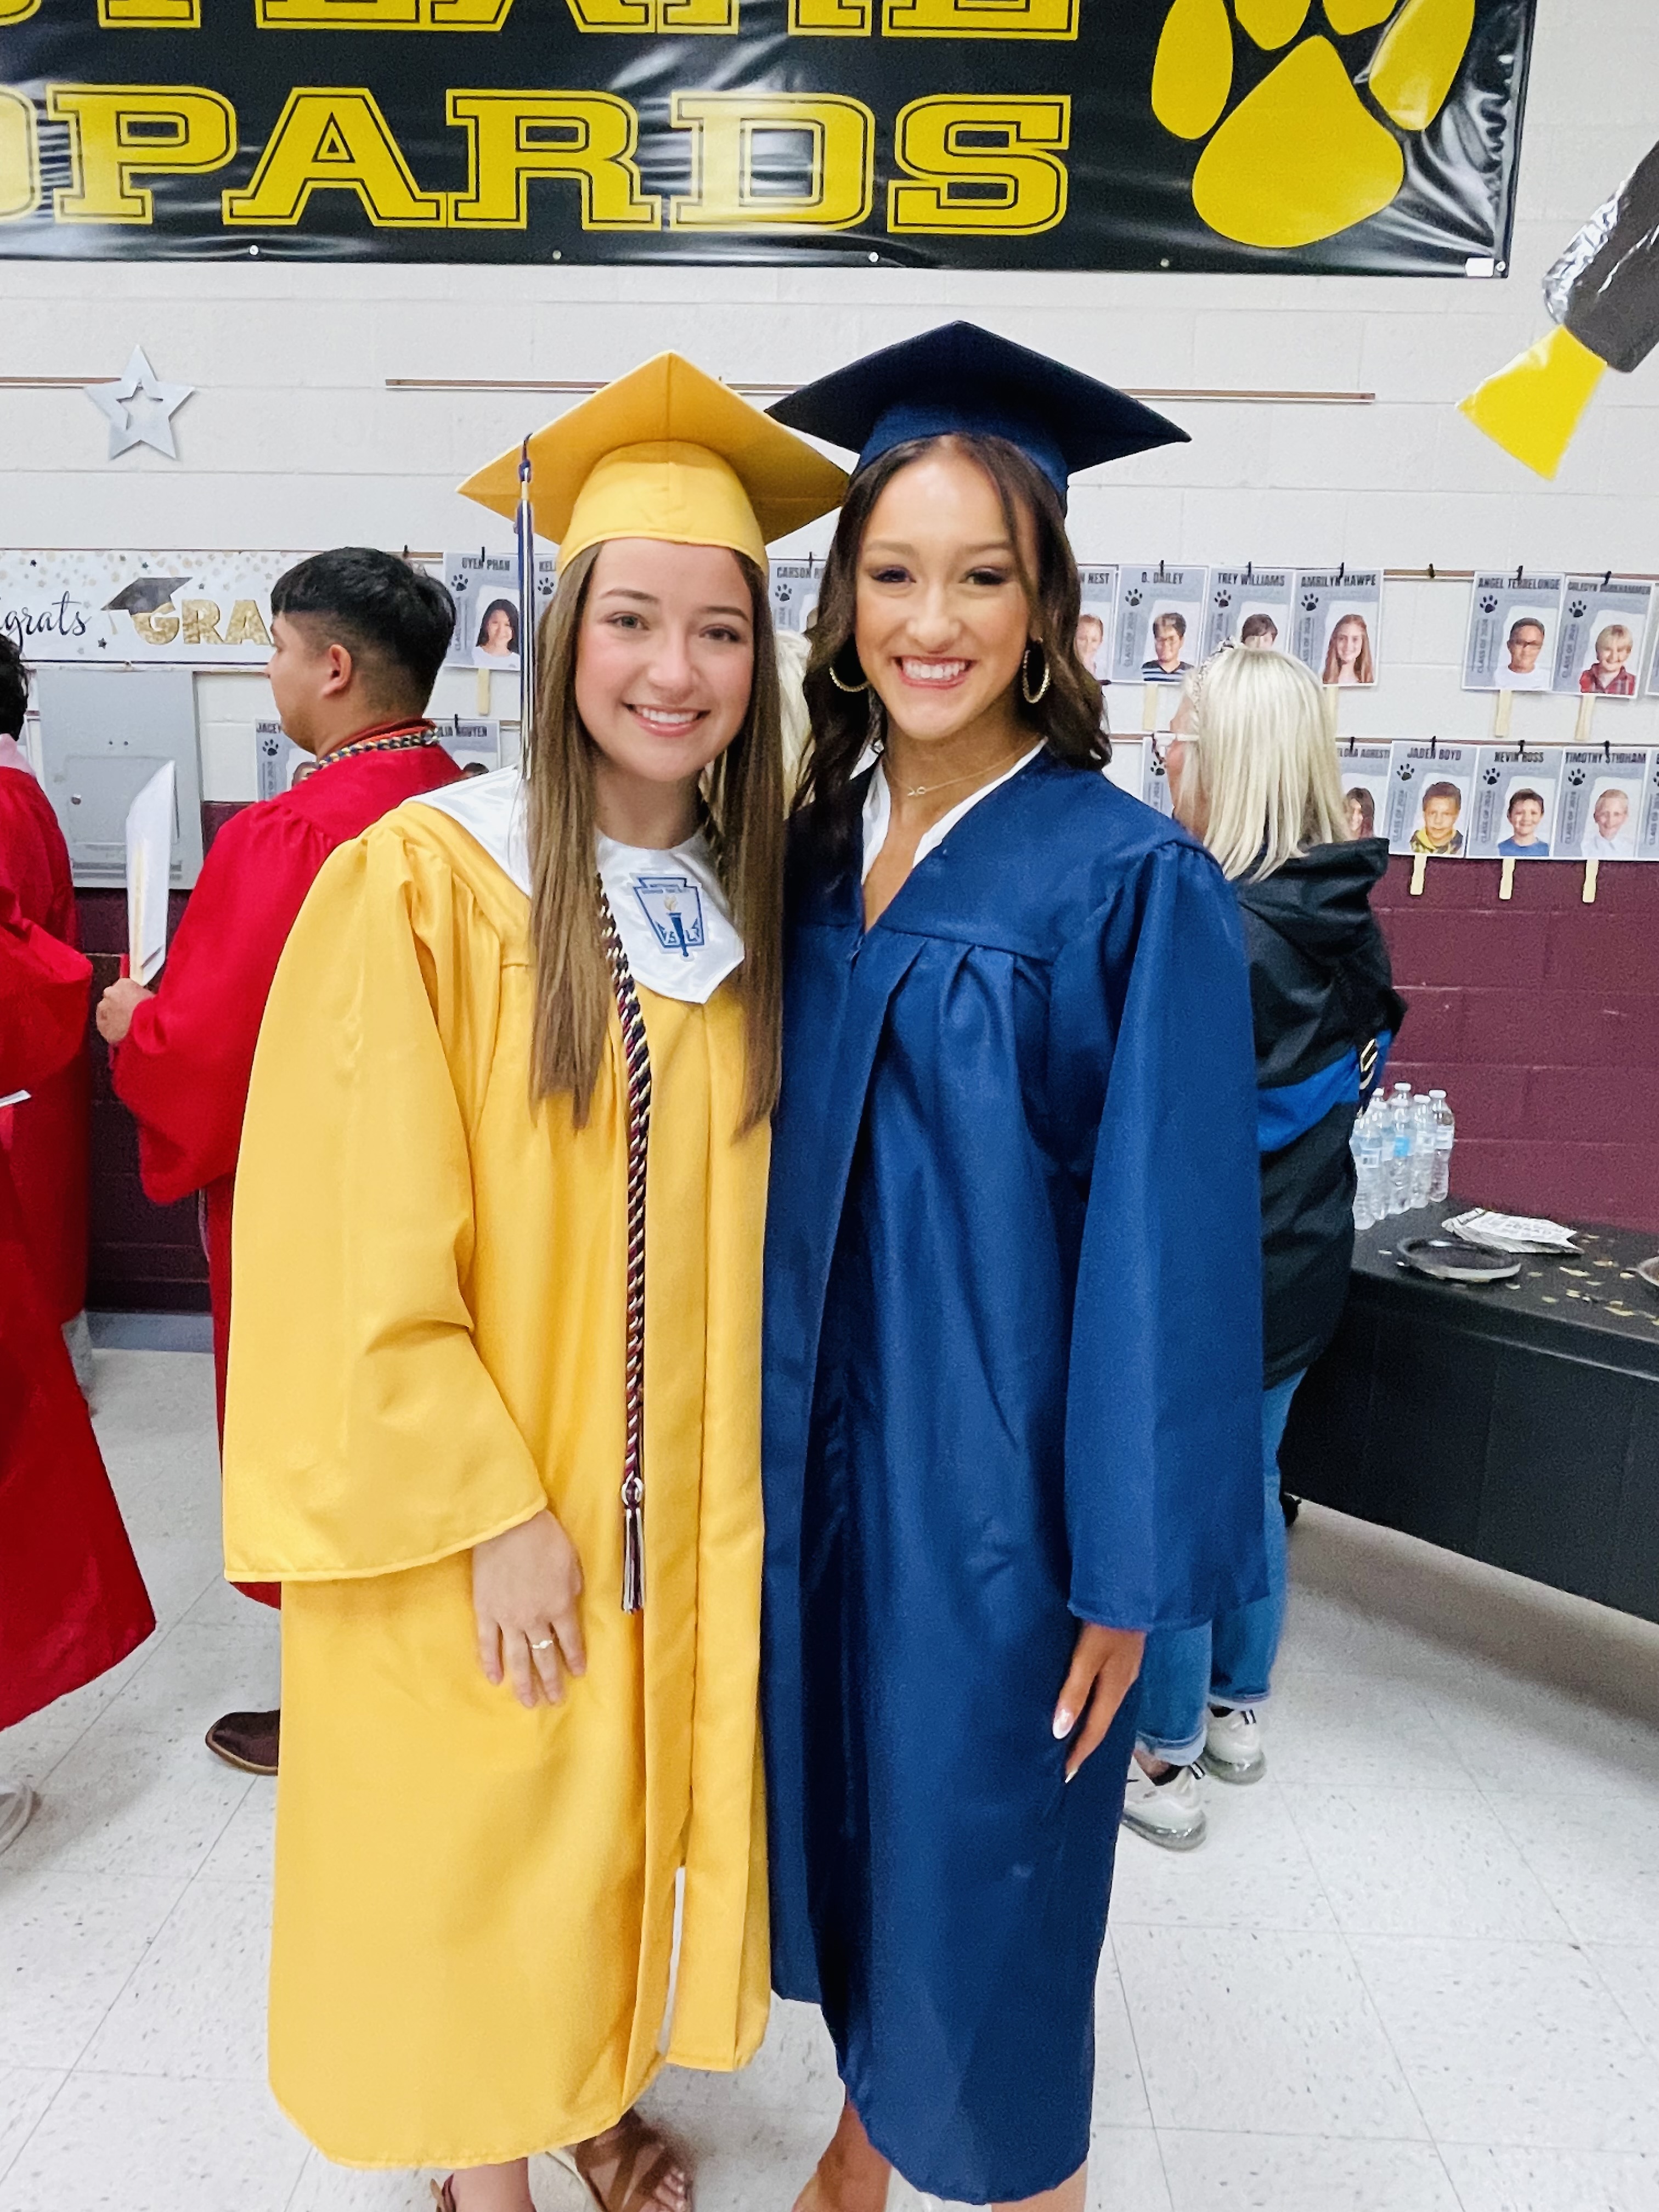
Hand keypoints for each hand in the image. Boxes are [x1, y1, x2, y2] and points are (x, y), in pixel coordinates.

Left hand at [96, 977, 153, 1045]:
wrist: (148, 1030)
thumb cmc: (154, 1013)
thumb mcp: (153, 998)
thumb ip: (143, 996)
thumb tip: (143, 1001)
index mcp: (124, 983)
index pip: (123, 987)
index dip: (129, 996)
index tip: (134, 1003)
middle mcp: (110, 993)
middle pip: (112, 997)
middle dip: (119, 1005)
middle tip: (130, 1015)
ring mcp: (103, 1008)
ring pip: (105, 1011)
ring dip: (113, 1016)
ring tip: (126, 1026)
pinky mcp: (100, 1024)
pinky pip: (103, 1025)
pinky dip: (110, 1028)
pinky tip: (120, 1033)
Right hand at [472, 1509, 585, 1709]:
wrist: (508, 1525)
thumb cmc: (545, 1538)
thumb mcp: (572, 1564)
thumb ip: (572, 1591)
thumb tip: (568, 1608)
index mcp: (561, 1607)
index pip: (570, 1641)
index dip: (574, 1659)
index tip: (577, 1673)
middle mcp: (535, 1620)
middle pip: (544, 1657)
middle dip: (550, 1681)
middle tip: (554, 1701)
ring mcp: (508, 1619)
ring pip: (517, 1659)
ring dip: (523, 1683)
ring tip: (528, 1703)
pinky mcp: (485, 1612)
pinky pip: (488, 1644)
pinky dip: (490, 1663)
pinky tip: (495, 1679)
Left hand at [1052, 1623, 1144, 1782]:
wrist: (1131, 1589)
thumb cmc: (1105, 1621)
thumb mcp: (1087, 1657)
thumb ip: (1074, 1692)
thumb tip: (1060, 1731)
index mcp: (1115, 1688)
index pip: (1095, 1731)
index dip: (1080, 1754)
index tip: (1065, 1776)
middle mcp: (1122, 1683)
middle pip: (1101, 1722)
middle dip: (1085, 1744)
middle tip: (1066, 1763)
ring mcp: (1124, 1669)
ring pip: (1105, 1706)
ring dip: (1089, 1724)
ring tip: (1072, 1738)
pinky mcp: (1122, 1656)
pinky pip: (1107, 1690)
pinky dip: (1094, 1704)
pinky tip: (1085, 1701)